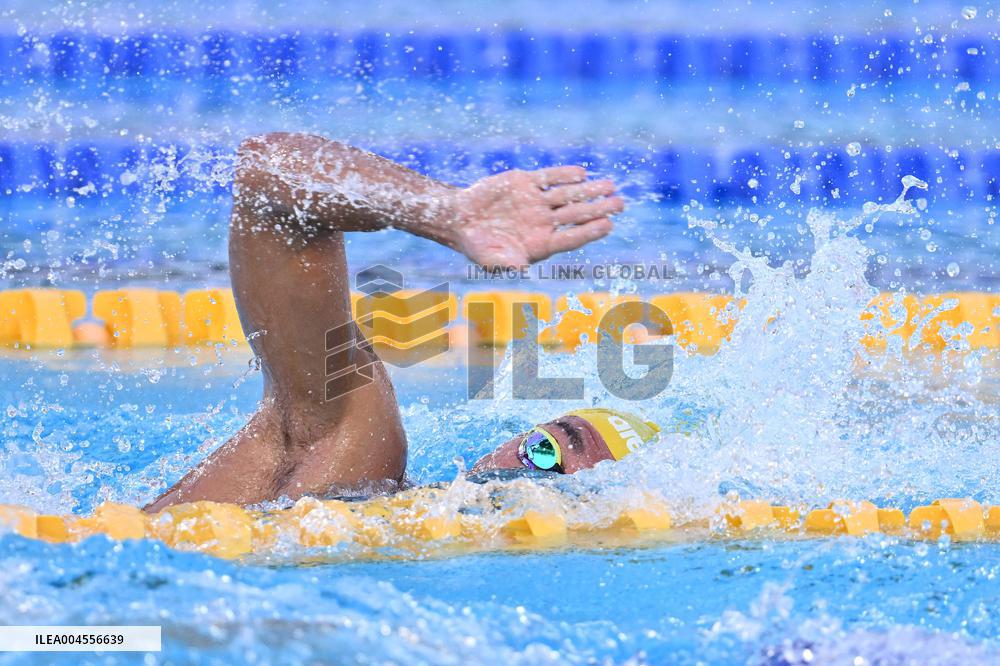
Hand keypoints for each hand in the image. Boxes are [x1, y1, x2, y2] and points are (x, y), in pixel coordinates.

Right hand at [444, 166, 623, 266]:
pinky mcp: (526, 184)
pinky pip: (549, 178)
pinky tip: (581, 173)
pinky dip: (564, 175)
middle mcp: (543, 223)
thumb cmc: (477, 246)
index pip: (571, 237)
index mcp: (540, 244)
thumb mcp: (490, 260)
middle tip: (620, 203)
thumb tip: (522, 270)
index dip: (590, 231)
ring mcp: (536, 203)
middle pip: (577, 215)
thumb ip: (507, 264)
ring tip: (610, 185)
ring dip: (588, 190)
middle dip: (598, 208)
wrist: (459, 220)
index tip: (608, 224)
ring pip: (568, 195)